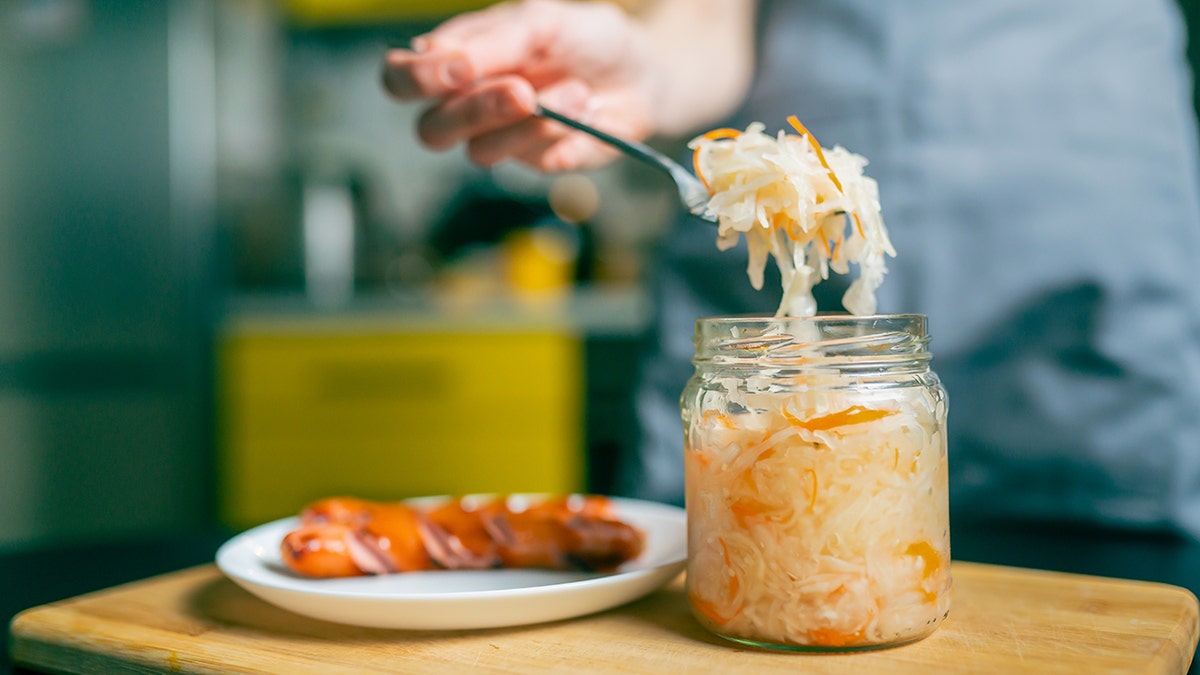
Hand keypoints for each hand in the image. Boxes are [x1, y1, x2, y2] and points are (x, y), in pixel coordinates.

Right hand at [382, 0, 657, 171]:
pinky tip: (587, 106)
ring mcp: (503, 137)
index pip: (400, 77)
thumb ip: (493, 40)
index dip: (415, 79)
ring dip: (531, 121)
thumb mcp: (542, 19)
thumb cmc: (588, 38)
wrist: (645, 72)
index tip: (457, 68)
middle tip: (521, 91)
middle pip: (431, 130)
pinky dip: (565, 130)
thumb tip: (447, 61)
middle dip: (474, 111)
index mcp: (457, 60)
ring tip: (576, 90)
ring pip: (480, 152)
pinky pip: (536, 160)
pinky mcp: (539, 161)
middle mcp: (470, 104)